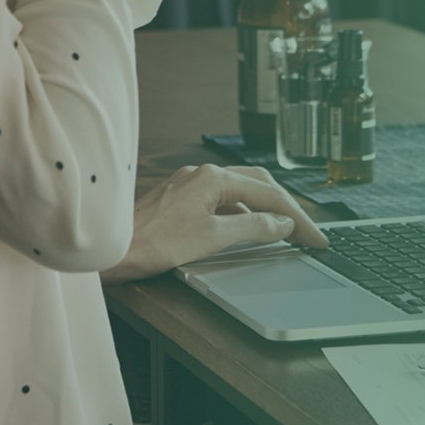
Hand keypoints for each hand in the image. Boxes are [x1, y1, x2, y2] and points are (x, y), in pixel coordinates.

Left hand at [101, 164, 327, 283]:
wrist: (108, 250)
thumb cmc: (151, 243)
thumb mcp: (212, 238)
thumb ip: (252, 228)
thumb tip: (281, 223)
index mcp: (213, 178)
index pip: (269, 195)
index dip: (298, 219)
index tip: (316, 238)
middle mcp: (202, 174)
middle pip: (259, 186)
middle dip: (287, 209)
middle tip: (308, 234)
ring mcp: (189, 185)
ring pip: (240, 192)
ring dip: (265, 210)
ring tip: (285, 232)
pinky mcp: (179, 199)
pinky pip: (222, 200)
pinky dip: (243, 214)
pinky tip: (247, 230)